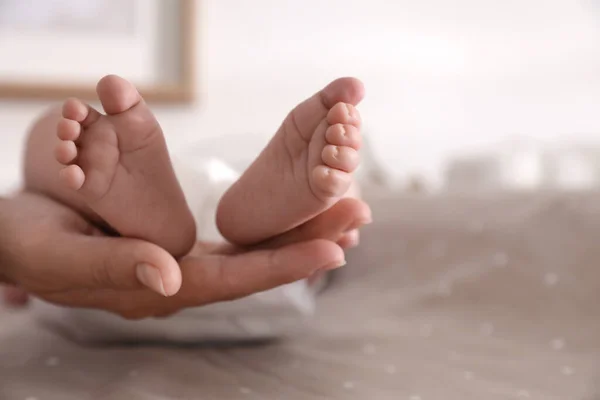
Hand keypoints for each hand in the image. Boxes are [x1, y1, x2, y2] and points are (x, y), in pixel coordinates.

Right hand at [0, 192, 369, 317]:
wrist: (15, 236)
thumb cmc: (32, 246)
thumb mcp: (63, 257)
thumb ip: (115, 267)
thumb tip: (169, 278)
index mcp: (158, 288)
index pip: (235, 280)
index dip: (284, 265)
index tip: (332, 248)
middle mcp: (179, 280)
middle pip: (257, 266)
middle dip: (308, 243)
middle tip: (357, 216)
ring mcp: (180, 265)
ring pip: (251, 251)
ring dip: (298, 231)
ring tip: (343, 210)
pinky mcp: (174, 246)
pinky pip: (233, 238)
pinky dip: (269, 226)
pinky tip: (295, 213)